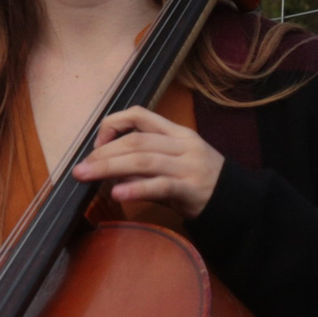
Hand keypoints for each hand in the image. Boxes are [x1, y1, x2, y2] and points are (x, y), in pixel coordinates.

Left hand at [71, 104, 225, 216]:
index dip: (113, 125)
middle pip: (136, 141)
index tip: (97, 145)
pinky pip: (160, 186)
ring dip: (110, 167)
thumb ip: (145, 161)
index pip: (140, 115)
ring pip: (144, 160)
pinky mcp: (191, 189)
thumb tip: (109, 170)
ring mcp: (188, 166)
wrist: (237, 202)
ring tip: (87, 176)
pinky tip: (117, 194)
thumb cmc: (199, 181)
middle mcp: (183, 145)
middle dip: (103, 153)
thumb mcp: (175, 161)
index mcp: (177, 133)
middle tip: (80, 168)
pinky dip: (136, 189)